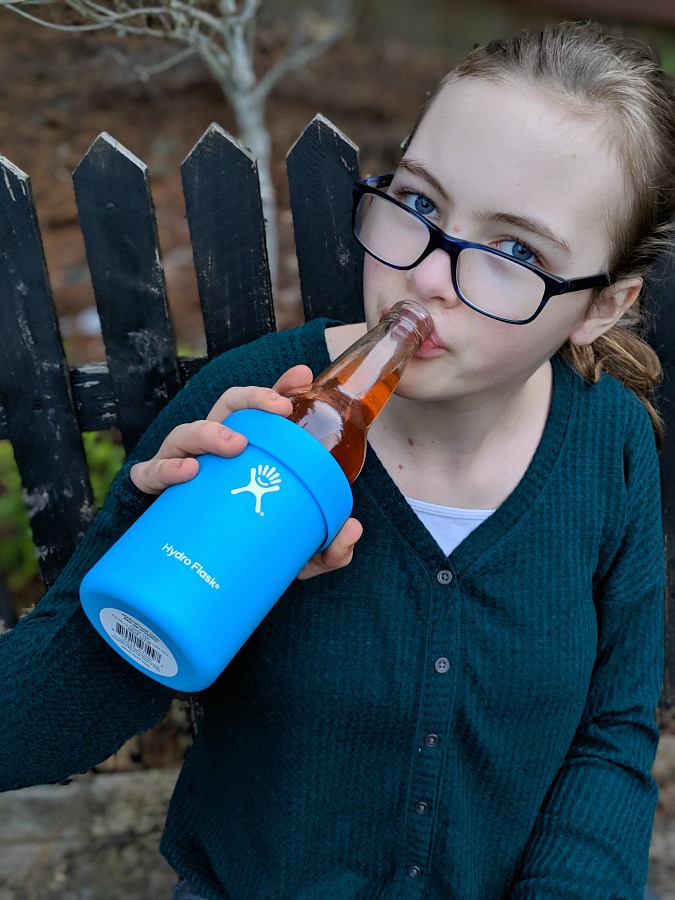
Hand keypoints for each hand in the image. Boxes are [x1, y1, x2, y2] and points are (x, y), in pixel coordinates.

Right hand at [130, 364, 362, 577]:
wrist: (202, 583)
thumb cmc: (252, 550)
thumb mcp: (296, 553)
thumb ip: (328, 548)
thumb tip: (352, 529)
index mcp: (247, 451)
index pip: (260, 409)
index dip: (277, 387)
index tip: (302, 377)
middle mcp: (214, 451)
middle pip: (227, 407)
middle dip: (252, 399)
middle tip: (280, 410)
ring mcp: (182, 467)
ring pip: (187, 433)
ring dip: (209, 432)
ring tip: (234, 445)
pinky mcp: (157, 494)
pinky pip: (150, 474)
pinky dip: (164, 470)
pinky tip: (186, 473)